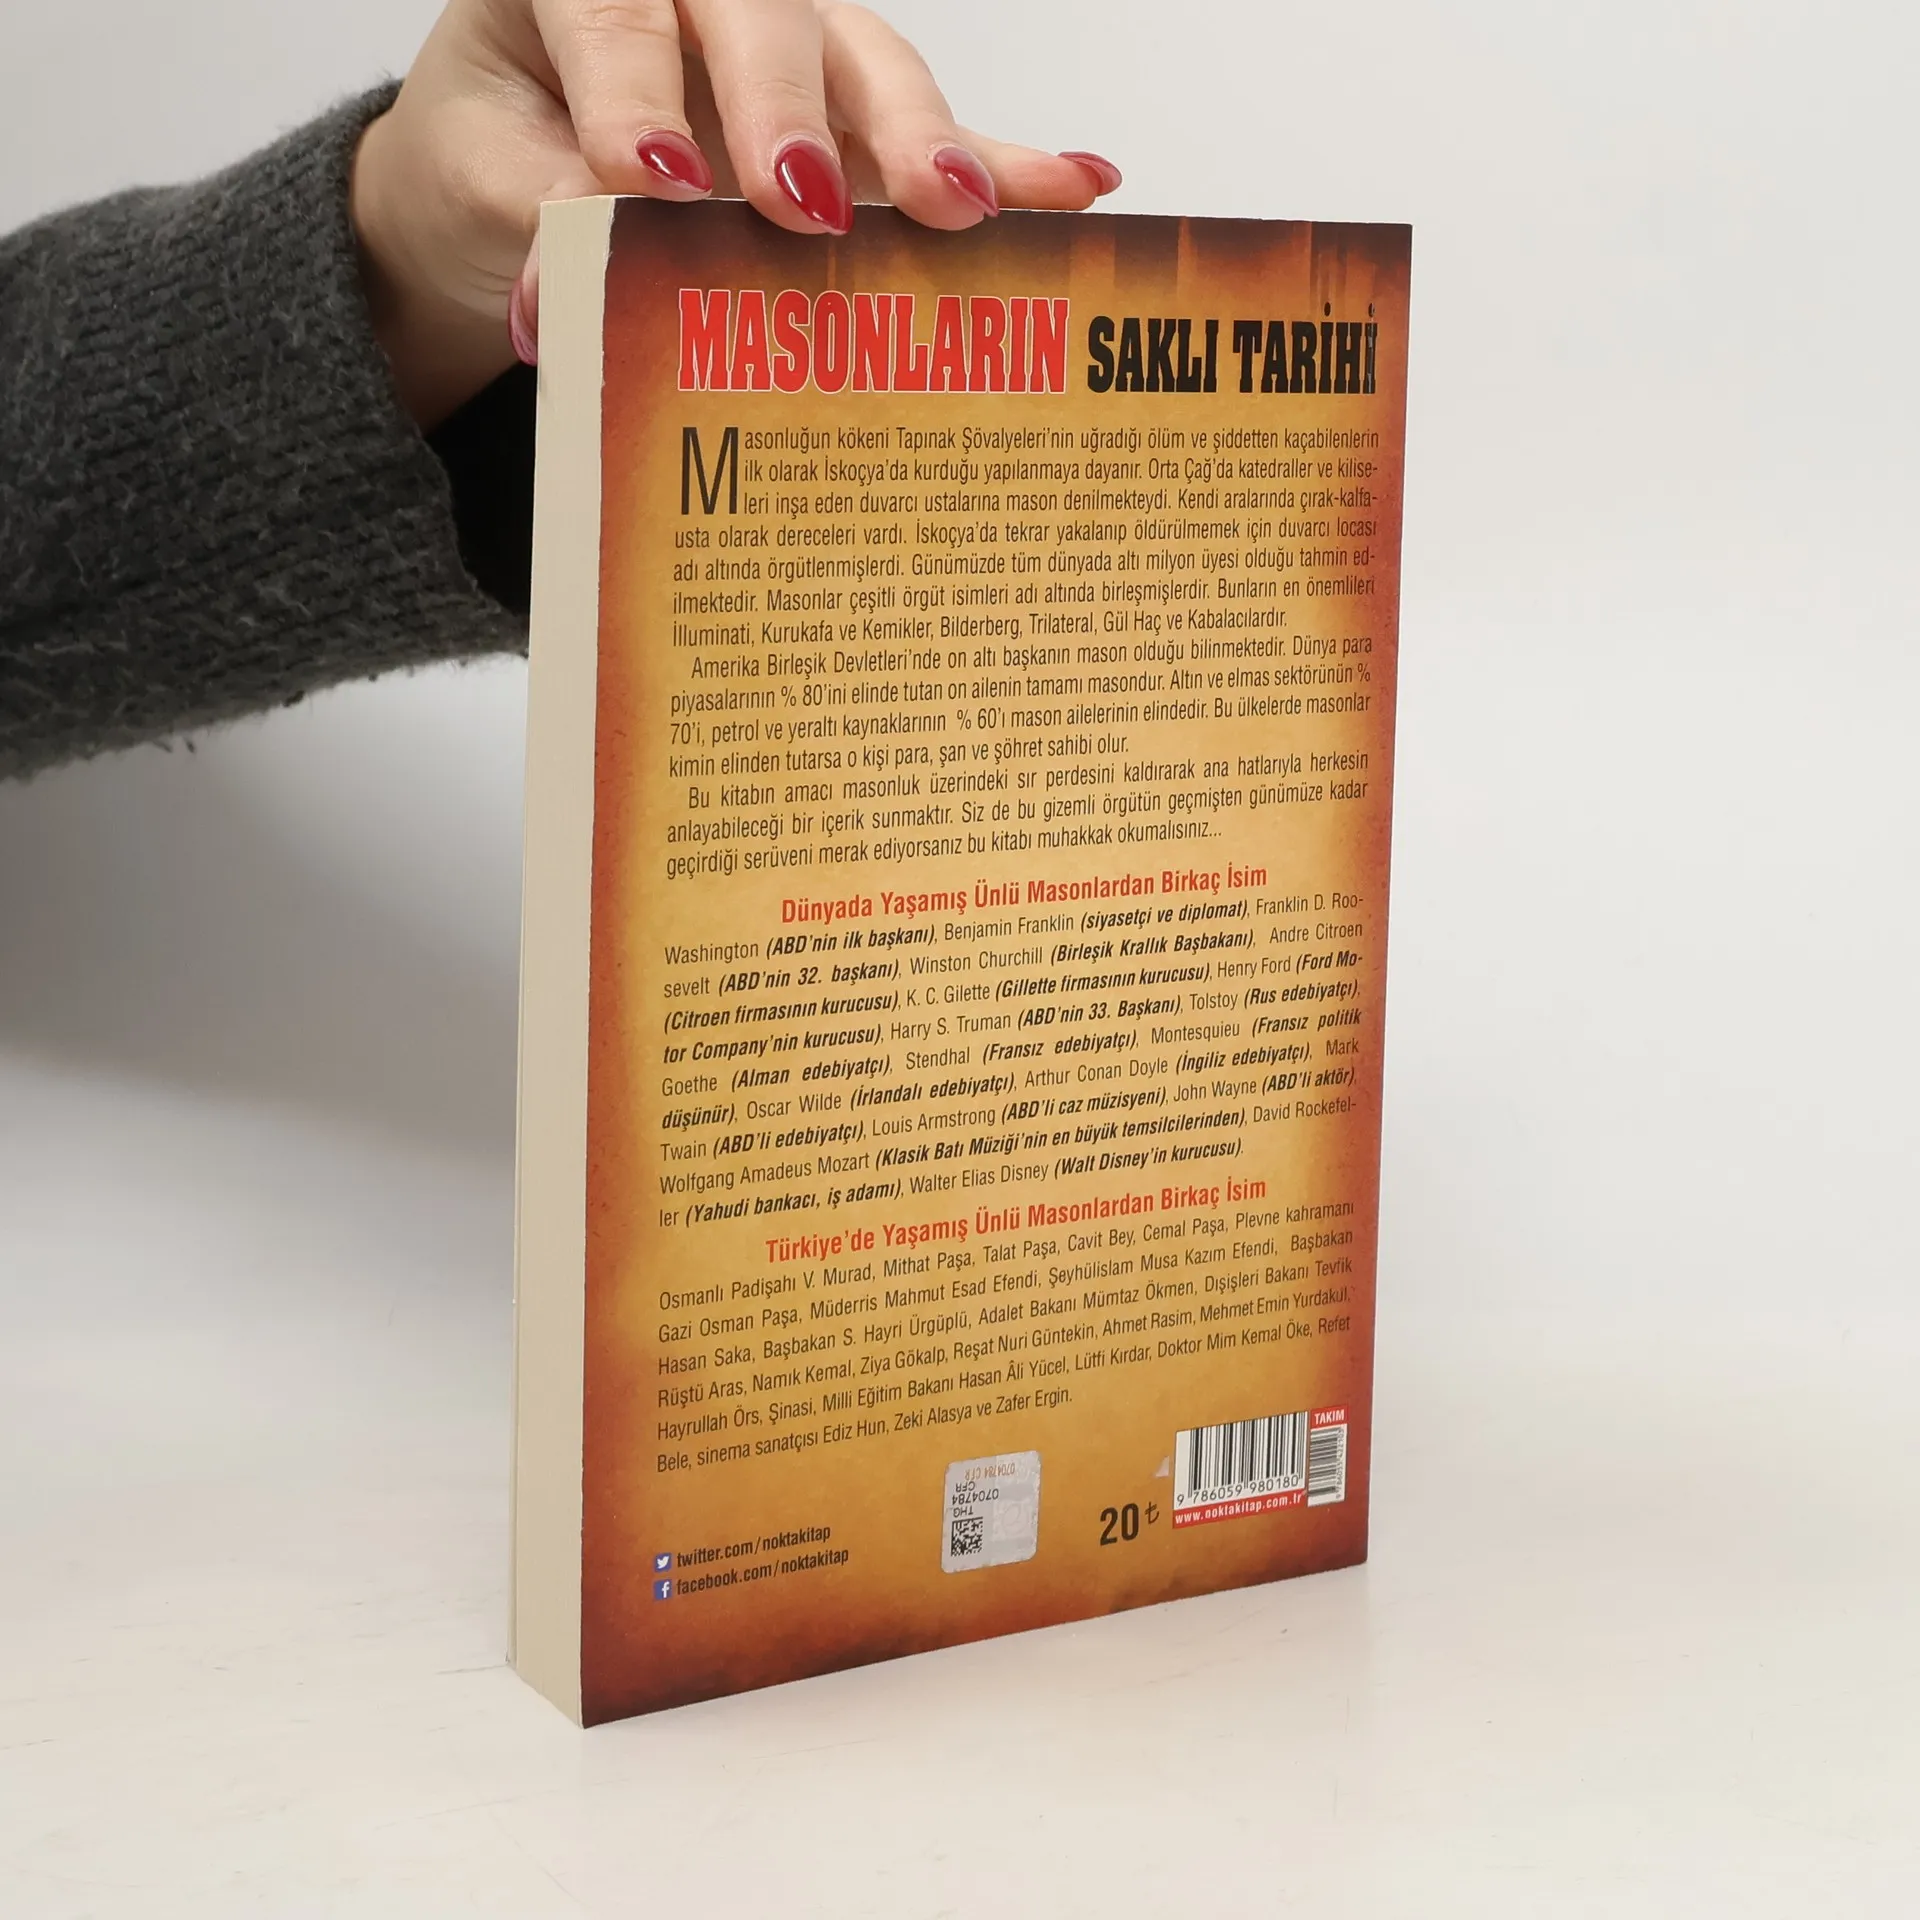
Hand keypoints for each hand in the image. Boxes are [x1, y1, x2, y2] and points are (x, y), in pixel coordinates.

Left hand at [350, 0, 1121, 426]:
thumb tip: (571, 290)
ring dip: (914, 136)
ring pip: (862, 63)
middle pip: (763, 14)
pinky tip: (1077, 186)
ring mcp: (789, 54)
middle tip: (800, 204)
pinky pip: (928, 135)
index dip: (632, 86)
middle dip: (787, 110)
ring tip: (958, 205)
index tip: (644, 175)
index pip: (613, 6)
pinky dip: (1002, 161)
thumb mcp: (480, 185)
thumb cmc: (494, 162)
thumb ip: (533, 213)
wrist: (508, 186)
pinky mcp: (849, 125)